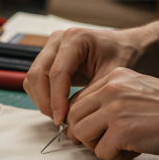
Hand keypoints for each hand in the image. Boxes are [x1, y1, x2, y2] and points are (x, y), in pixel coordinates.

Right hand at [24, 28, 143, 124]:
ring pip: (32, 79)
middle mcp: (58, 40)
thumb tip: (70, 115)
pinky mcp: (48, 59)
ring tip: (60, 116)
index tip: (61, 119)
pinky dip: (43, 97)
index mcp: (75, 38)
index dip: (56, 99)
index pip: (56, 73)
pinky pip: (36, 81)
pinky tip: (58, 107)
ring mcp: (50, 49)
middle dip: (45, 101)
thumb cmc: (124, 56)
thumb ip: (90, 94)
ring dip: (41, 100)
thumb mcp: (113, 76)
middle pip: (37, 74)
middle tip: (59, 121)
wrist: (126, 47)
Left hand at [65, 68, 158, 159]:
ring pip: (81, 134)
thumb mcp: (139, 92)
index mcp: (115, 76)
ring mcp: (114, 109)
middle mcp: (111, 88)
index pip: (79, 100)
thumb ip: (112, 100)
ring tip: (122, 147)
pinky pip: (101, 152)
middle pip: (74, 117)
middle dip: (86, 135)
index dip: (83, 121)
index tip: (96, 132)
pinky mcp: (121, 131)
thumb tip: (82, 122)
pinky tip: (134, 152)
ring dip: (98, 147)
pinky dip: (115, 158)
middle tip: (106, 143)